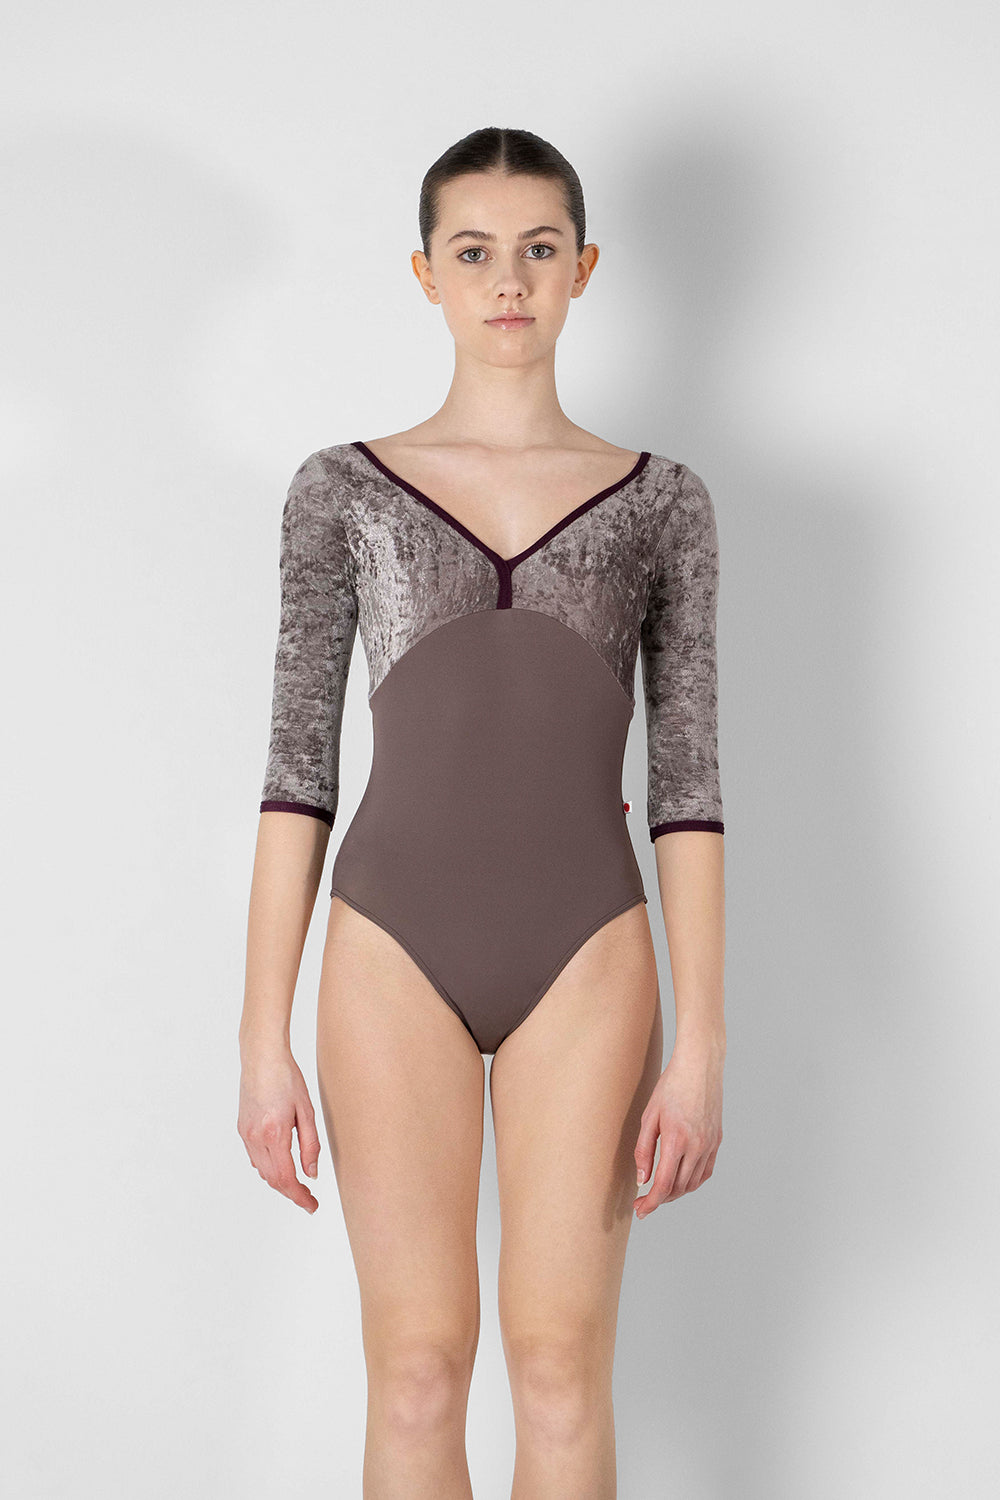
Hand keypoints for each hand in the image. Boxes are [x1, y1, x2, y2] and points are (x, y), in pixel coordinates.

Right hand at [237, 1044, 321, 1213]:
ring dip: (279, 1181)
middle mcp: (256, 1137)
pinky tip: (281, 1164)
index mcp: (274, 1133)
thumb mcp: (307, 1110)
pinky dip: (269, 1167)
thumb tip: (311, 1174)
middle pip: (272, 1179)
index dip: (299, 1197)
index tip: (312, 1206)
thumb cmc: (287, 1077)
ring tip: (298, 1184)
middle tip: (309, 1199)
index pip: (286, 1179)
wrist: (262, 1056)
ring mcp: (246, 1134)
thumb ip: (310, 1145)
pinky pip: (255, 1158)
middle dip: (291, 1193)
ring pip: (262, 1171)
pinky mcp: (242, 1128)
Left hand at [633, 1040, 723, 1217]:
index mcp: (677, 1141)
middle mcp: (697, 1147)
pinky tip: (681, 1180)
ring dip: (676, 1193)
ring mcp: (710, 1145)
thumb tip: (642, 1179)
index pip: (664, 1185)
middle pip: (679, 1188)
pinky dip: (692, 1182)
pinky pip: (706, 1171)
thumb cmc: (671, 1087)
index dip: (650, 1202)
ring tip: (659, 1191)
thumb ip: (643, 1150)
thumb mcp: (649, 1116)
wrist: (700, 1067)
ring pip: (693, 1183)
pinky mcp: (717, 1141)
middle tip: (644, 1202)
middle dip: (660, 1200)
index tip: (639, 1210)